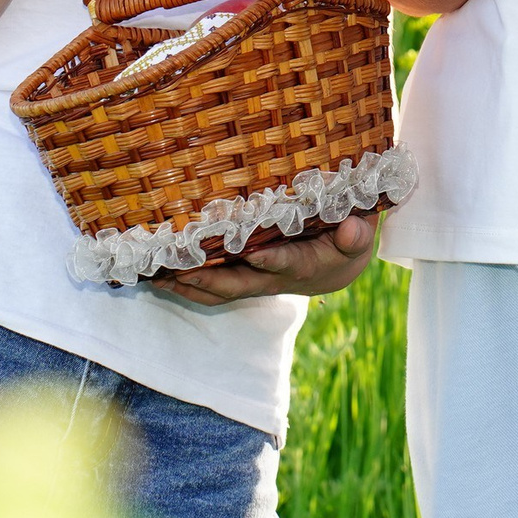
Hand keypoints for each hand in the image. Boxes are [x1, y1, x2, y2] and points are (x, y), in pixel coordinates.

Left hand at [154, 214, 378, 306]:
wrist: (336, 267)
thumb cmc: (345, 245)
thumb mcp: (357, 239)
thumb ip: (356, 236)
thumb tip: (353, 227)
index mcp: (305, 265)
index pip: (287, 264)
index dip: (272, 261)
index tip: (255, 254)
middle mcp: (275, 279)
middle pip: (240, 285)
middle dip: (211, 279)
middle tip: (183, 269)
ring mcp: (256, 281)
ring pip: (221, 290)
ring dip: (191, 285)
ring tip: (160, 276)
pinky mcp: (244, 277)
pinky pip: (213, 287)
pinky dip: (188, 283)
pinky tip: (163, 274)